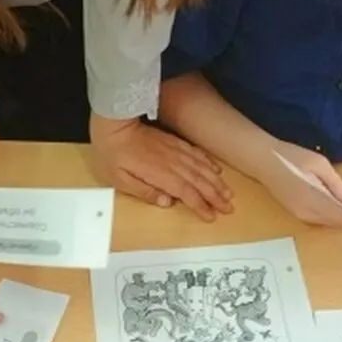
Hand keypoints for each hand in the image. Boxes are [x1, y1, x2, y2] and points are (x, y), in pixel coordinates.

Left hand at [89, 115, 232, 221]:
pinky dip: (209, 163)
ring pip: (202, 168)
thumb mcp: (120, 180)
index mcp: (160, 174)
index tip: (212, 216)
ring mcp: (176, 151)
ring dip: (217, 182)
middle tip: (228, 208)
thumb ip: (145, 192)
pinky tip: (217, 170)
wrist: (114, 125)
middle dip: (216, 196)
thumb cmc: (113, 154)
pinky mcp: (175, 143)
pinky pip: (197, 154)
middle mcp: (173, 163)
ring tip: (228, 193)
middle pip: (200, 182)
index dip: (201, 205)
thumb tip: (168, 203)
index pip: (187, 193)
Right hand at [262, 142, 341, 225]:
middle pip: (341, 219)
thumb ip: (336, 185)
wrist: (262, 160)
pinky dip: (334, 203)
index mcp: (314, 202)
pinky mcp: (298, 211)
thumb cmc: (291, 157)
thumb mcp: (319, 165)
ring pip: (333, 216)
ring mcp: (302, 214)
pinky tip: (336, 188)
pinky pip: (322, 213)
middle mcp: (308, 214)